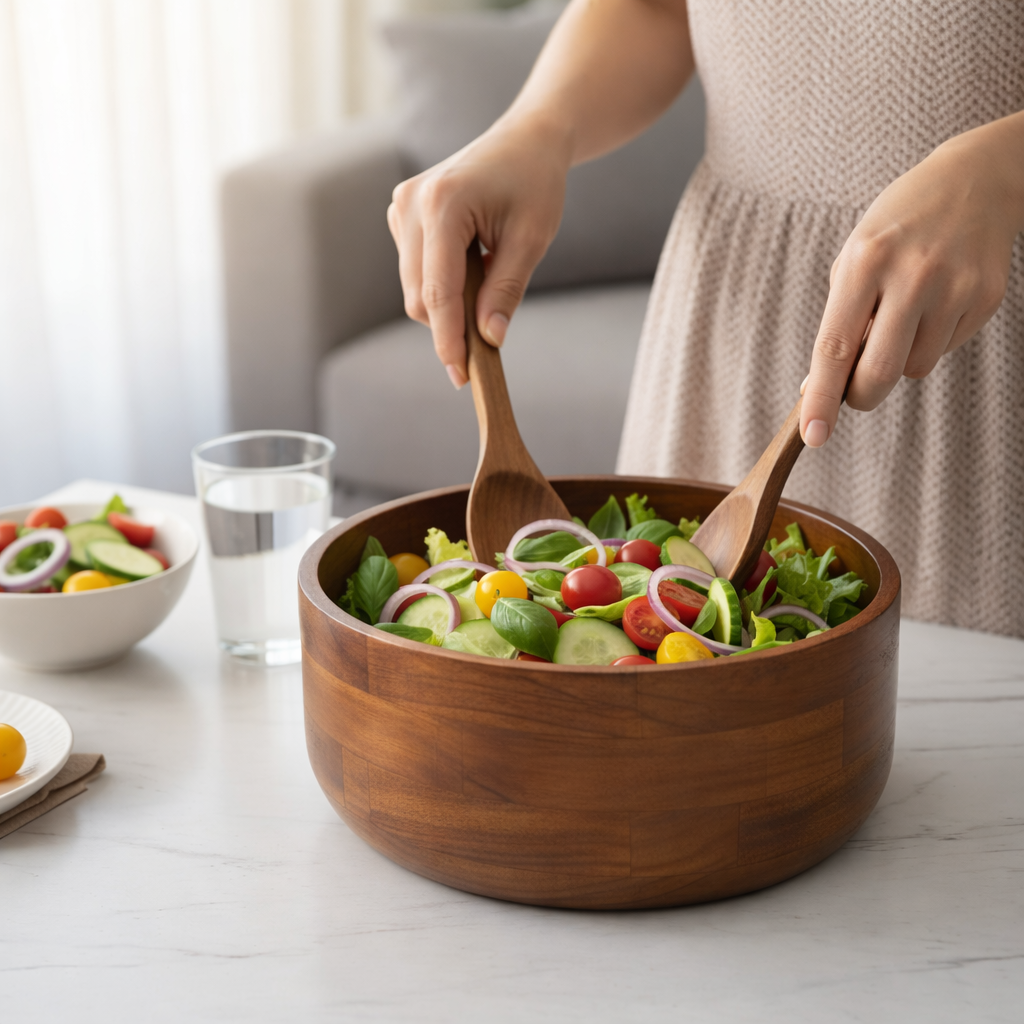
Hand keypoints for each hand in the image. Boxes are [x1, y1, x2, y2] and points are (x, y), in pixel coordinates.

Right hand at [387, 119, 570, 388]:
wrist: (526, 139)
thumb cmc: (535, 183)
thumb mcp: (531, 240)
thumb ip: (506, 291)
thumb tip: (490, 340)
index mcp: (442, 204)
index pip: (438, 292)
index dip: (449, 341)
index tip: (461, 377)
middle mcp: (410, 204)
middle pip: (420, 296)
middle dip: (450, 325)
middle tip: (490, 338)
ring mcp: (400, 207)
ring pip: (415, 288)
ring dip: (447, 302)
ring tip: (488, 278)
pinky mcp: (400, 213)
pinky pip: (415, 270)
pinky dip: (441, 282)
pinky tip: (471, 261)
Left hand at [800, 112, 1023, 446]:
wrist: (973, 182)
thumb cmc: (896, 228)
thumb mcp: (852, 260)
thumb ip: (837, 324)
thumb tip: (817, 387)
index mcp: (865, 263)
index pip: (834, 347)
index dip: (822, 398)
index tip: (813, 435)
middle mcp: (911, 275)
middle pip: (878, 373)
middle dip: (861, 396)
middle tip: (856, 390)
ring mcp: (954, 288)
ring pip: (914, 368)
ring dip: (899, 360)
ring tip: (904, 315)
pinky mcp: (985, 298)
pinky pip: (944, 350)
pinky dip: (930, 341)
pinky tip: (934, 303)